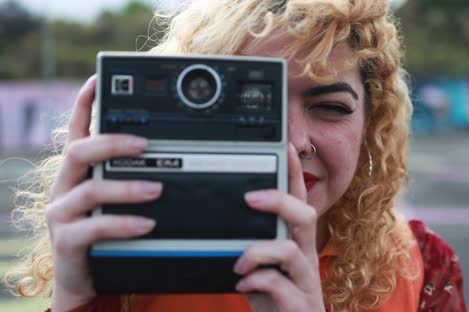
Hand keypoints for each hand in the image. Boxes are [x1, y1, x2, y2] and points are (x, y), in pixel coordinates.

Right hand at [47, 75, 161, 310]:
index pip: (77, 130)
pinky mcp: (67, 240)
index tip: (97, 80)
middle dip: (111, 142)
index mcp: (79, 172)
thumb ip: (129, 178)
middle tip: (143, 143)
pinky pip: (94, 227)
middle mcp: (66, 186)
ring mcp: (62, 212)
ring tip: (156, 189)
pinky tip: (146, 224)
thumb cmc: (106, 232)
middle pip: (80, 151)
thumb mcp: (116, 201)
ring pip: (91, 189)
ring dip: (126, 187)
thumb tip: (171, 159)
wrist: (86, 277)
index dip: (84, 104)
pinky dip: (123, 223)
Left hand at [234, 144, 324, 311]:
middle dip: (278, 201)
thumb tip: (230, 221)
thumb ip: (255, 246)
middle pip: (304, 215)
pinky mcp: (300, 303)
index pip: (300, 201)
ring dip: (259, 251)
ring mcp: (305, 280)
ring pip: (290, 250)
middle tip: (250, 198)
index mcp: (296, 243)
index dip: (296, 174)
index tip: (288, 147)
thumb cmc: (278, 301)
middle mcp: (304, 256)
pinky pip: (279, 284)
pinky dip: (257, 281)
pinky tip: (243, 286)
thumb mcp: (265, 267)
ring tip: (239, 263)